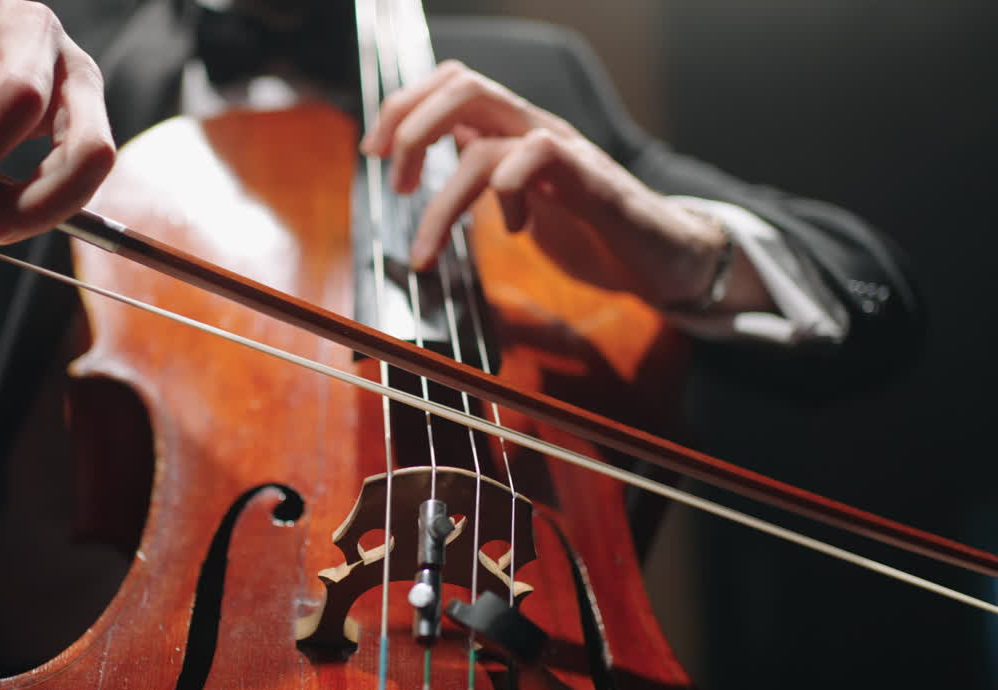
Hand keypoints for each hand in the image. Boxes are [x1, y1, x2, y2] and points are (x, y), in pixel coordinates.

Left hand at [361, 60, 766, 311]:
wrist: (662, 258)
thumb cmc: (590, 231)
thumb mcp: (518, 199)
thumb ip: (481, 173)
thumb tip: (432, 162)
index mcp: (512, 131)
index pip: (451, 83)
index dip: (404, 107)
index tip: (373, 152)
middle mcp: (534, 128)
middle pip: (463, 85)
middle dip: (412, 126)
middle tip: (391, 179)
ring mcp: (564, 150)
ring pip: (487, 139)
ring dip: (442, 200)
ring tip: (427, 249)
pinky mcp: (592, 180)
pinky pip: (538, 157)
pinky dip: (507, 194)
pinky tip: (510, 229)